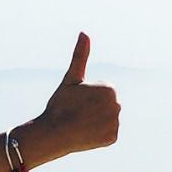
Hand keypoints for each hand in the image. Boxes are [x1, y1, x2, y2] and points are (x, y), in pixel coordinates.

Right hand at [26, 32, 119, 162]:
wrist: (54, 133)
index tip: (78, 101)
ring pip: (107, 119)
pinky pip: (107, 134)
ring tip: (81, 123)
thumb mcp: (71, 78)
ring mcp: (115, 123)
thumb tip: (84, 33)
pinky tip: (86, 134)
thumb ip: (80, 56)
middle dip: (95, 108)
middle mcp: (117, 105)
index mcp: (110, 89)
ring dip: (97, 121)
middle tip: (78, 113)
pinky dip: (98, 135)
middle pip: (107, 105)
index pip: (103, 91)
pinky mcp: (112, 138)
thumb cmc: (61, 104)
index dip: (89, 96)